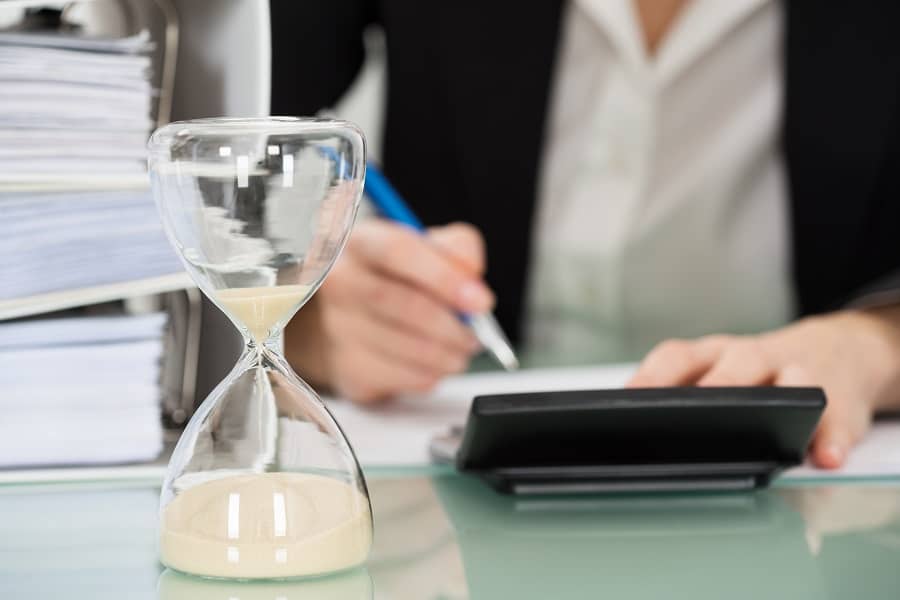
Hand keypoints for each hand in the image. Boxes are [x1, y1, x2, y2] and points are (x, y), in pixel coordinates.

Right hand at [286, 220, 491, 402]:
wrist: (357, 319)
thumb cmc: (398, 278)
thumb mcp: (429, 248)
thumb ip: (457, 249)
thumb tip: (471, 275)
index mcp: (360, 241)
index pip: (397, 251)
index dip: (443, 277)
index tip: (480, 301)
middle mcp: (340, 281)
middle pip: (401, 303)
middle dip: (451, 324)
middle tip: (476, 333)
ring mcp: (339, 328)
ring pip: (405, 347)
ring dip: (447, 353)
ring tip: (461, 348)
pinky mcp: (349, 368)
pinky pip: (402, 377)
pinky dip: (432, 373)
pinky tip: (436, 363)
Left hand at [627, 306, 899, 468]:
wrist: (840, 351)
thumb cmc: (755, 373)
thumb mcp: (715, 371)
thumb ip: (676, 394)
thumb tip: (629, 423)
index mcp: (714, 355)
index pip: (677, 358)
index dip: (652, 379)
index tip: (627, 404)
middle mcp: (754, 357)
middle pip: (737, 363)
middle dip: (718, 385)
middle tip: (697, 410)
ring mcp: (800, 374)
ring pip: (795, 379)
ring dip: (782, 400)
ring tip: (771, 429)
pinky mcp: (840, 402)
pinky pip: (838, 418)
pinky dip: (833, 438)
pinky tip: (825, 457)